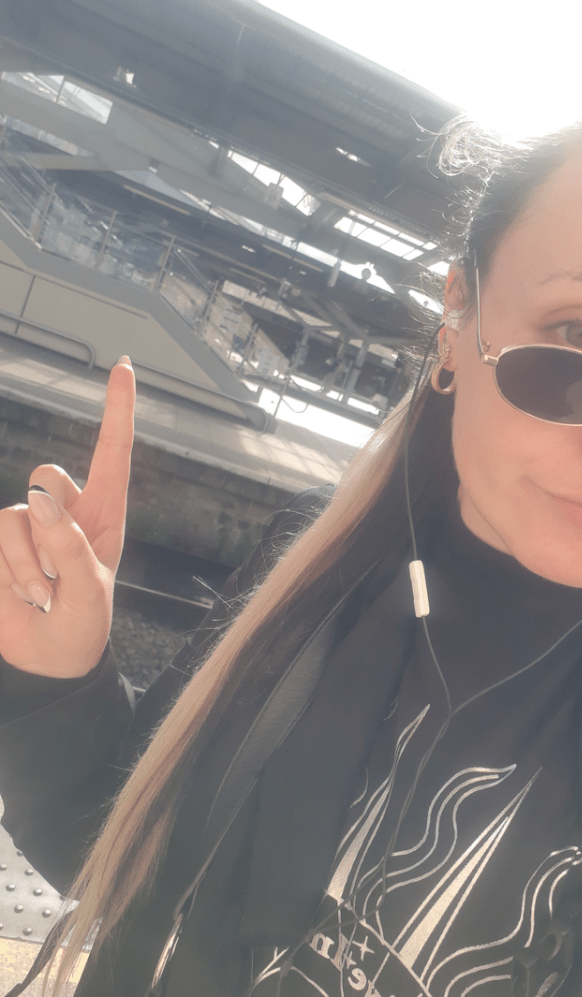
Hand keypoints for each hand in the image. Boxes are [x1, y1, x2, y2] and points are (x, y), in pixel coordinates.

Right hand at [0, 357, 134, 676]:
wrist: (47, 661)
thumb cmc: (82, 627)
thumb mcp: (89, 593)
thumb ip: (68, 546)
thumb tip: (39, 499)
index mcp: (104, 515)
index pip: (113, 453)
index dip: (118, 410)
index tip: (125, 366)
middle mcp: (66, 511)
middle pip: (47, 475)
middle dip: (49, 528)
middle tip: (60, 576)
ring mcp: (28, 526)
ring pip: (16, 515)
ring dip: (28, 564)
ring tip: (43, 594)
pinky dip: (11, 571)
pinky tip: (22, 596)